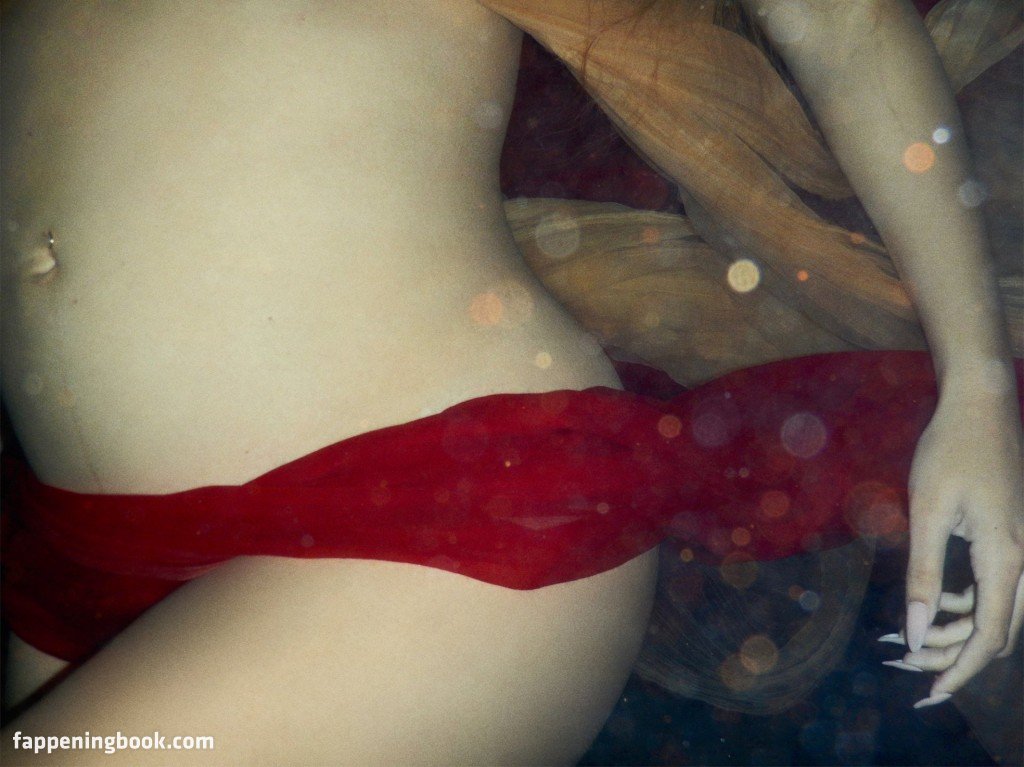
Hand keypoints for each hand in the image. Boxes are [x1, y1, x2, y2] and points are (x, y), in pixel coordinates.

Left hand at [902, 382, 1023, 705]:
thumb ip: (923, 575)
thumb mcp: (927, 513)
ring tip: (908, 637)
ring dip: (956, 630)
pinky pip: (997, 588)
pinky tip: (932, 600)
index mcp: (1007, 559)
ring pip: (998, 612)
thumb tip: (915, 635)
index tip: (930, 693)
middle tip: (903, 662)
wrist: (981, 405)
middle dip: (951, 654)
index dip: (960, 670)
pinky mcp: (1013, 538)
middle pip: (996, 631)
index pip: (989, 636)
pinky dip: (965, 603)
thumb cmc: (949, 451)